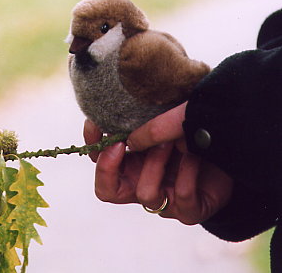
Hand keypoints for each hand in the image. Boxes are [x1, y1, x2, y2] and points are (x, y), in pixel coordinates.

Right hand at [84, 105, 233, 224]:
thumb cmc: (194, 127)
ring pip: (145, 193)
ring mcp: (165, 200)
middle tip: (121, 143)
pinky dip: (188, 173)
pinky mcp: (190, 211)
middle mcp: (142, 183)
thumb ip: (146, 126)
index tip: (97, 126)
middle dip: (111, 167)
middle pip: (107, 191)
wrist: (235, 142)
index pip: (100, 165)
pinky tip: (196, 154)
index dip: (94, 149)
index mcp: (132, 163)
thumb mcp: (166, 119)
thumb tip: (124, 136)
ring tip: (173, 141)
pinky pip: (180, 197)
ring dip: (156, 164)